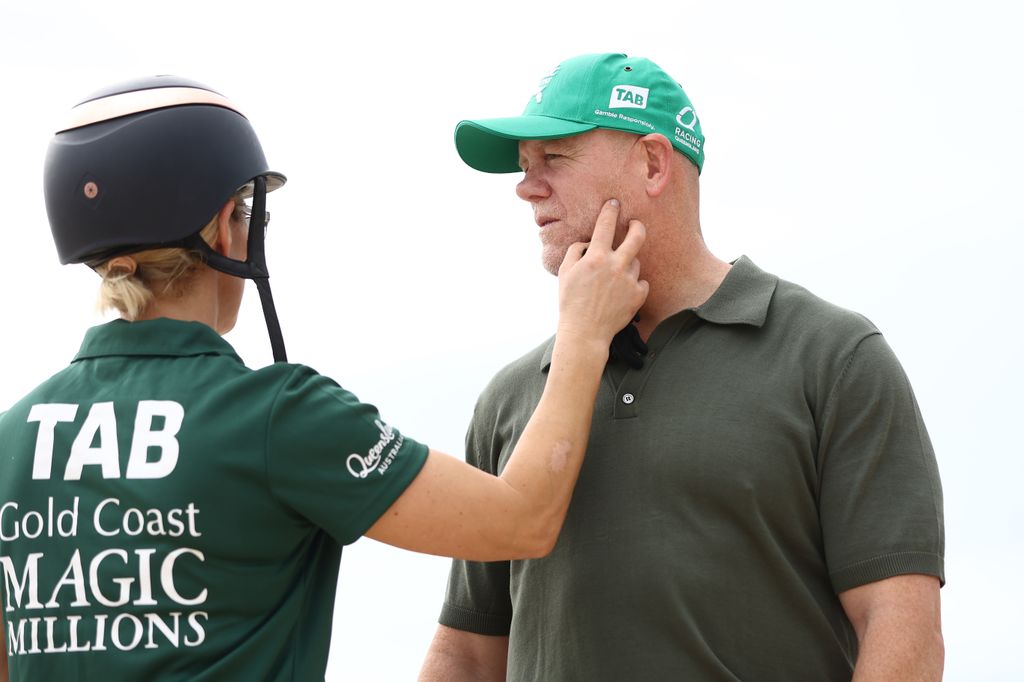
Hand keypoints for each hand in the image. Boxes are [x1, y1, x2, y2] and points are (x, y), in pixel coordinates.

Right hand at [556, 199, 647, 346]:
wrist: (585, 332)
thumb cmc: (571, 302)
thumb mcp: (565, 273)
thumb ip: (575, 251)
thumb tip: (587, 241)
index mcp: (596, 257)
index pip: (605, 224)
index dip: (610, 210)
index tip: (614, 203)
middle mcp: (616, 265)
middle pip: (637, 236)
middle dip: (637, 225)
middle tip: (635, 224)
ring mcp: (629, 280)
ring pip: (635, 262)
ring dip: (628, 264)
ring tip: (615, 278)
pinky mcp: (638, 295)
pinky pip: (641, 282)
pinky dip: (634, 284)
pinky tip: (622, 293)